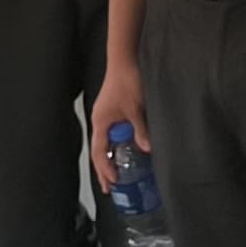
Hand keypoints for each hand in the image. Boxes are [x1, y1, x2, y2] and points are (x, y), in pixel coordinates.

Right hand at [90, 67, 146, 188]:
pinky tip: (125, 152)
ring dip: (109, 158)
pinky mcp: (113, 110)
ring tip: (116, 175)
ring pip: (104, 143)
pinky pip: (112, 134)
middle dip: (104, 169)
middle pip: (98, 150)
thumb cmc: (128, 81)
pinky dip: (116, 146)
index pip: (98, 152)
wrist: (126, 59)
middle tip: (110, 187)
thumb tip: (147, 149)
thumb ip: (140, 129)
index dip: (105, 168)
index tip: (113, 182)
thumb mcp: (136, 108)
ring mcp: (105, 115)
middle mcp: (100, 120)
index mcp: (100, 122)